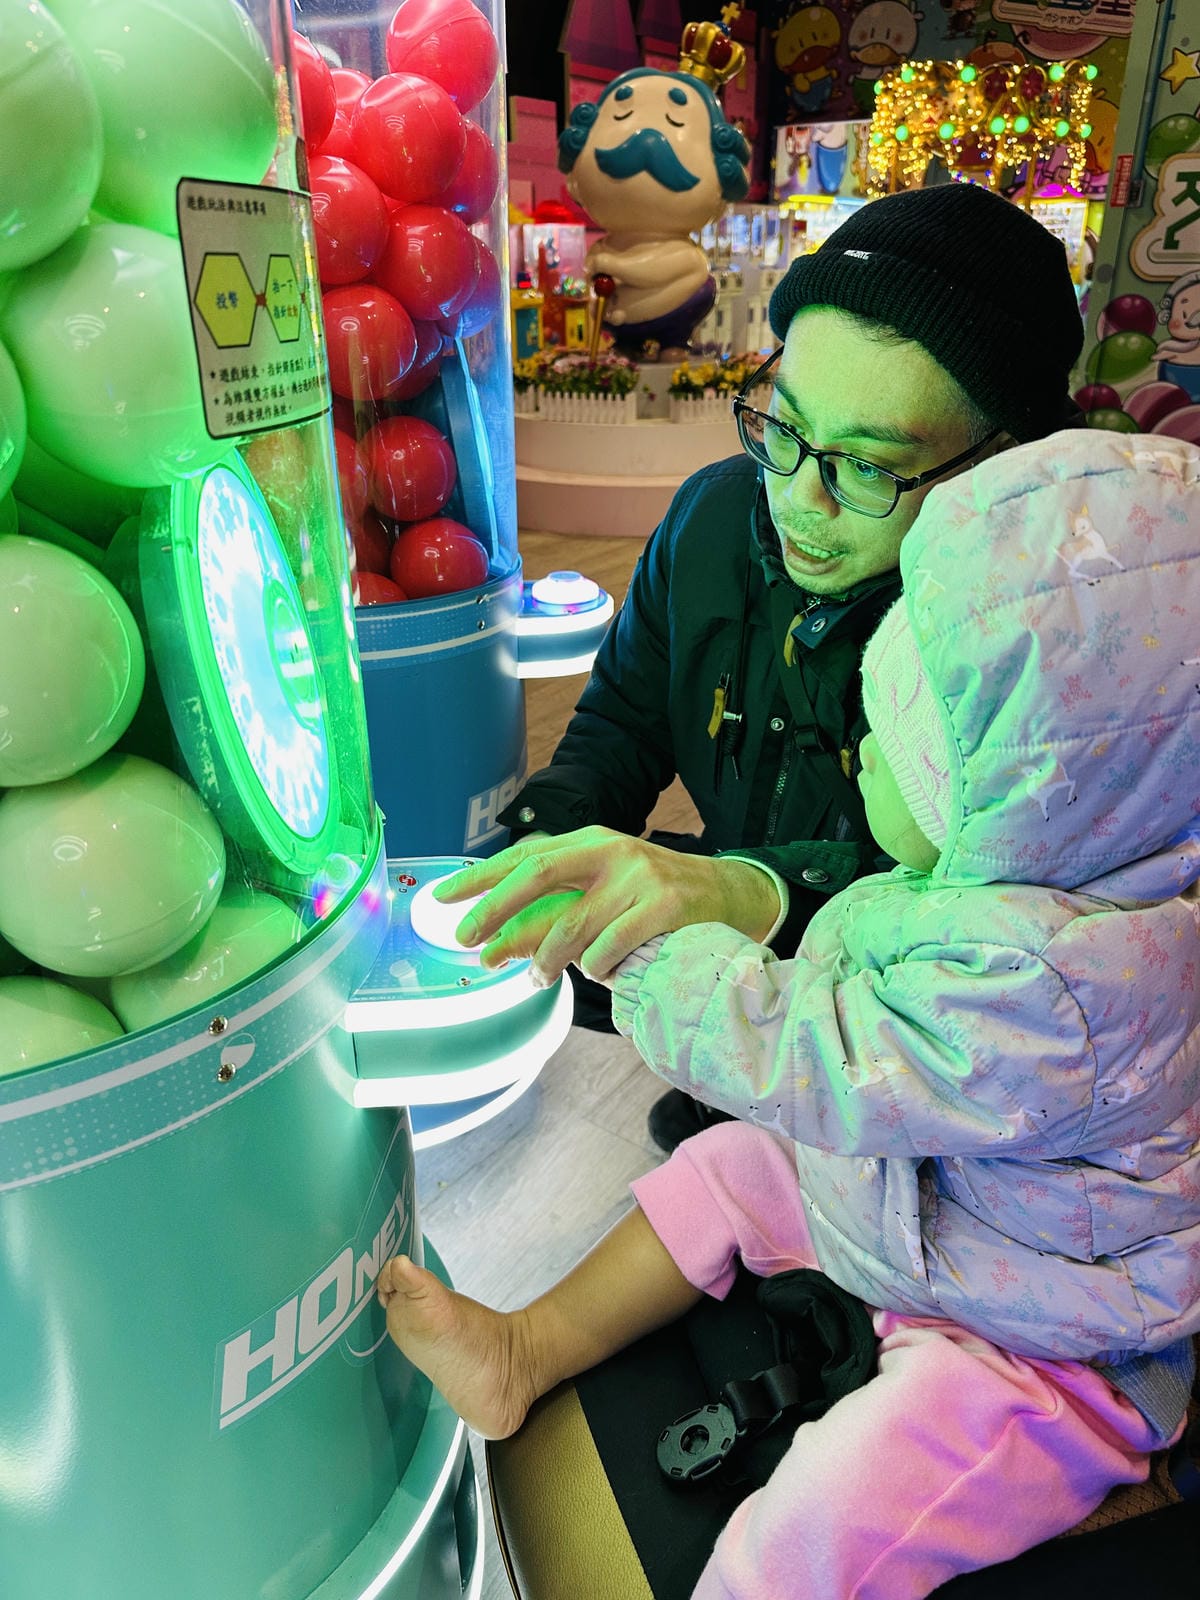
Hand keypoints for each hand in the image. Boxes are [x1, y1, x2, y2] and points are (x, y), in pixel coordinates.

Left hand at [432, 827, 780, 984]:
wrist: (729, 893)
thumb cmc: (655, 894)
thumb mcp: (607, 883)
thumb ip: (561, 901)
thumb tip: (499, 937)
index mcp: (591, 841)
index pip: (524, 855)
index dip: (481, 877)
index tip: (444, 898)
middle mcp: (610, 851)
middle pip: (537, 876)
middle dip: (495, 909)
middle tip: (468, 942)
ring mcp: (638, 877)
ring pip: (572, 923)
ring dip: (545, 958)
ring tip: (534, 978)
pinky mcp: (663, 906)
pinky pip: (611, 947)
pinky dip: (595, 968)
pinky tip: (596, 974)